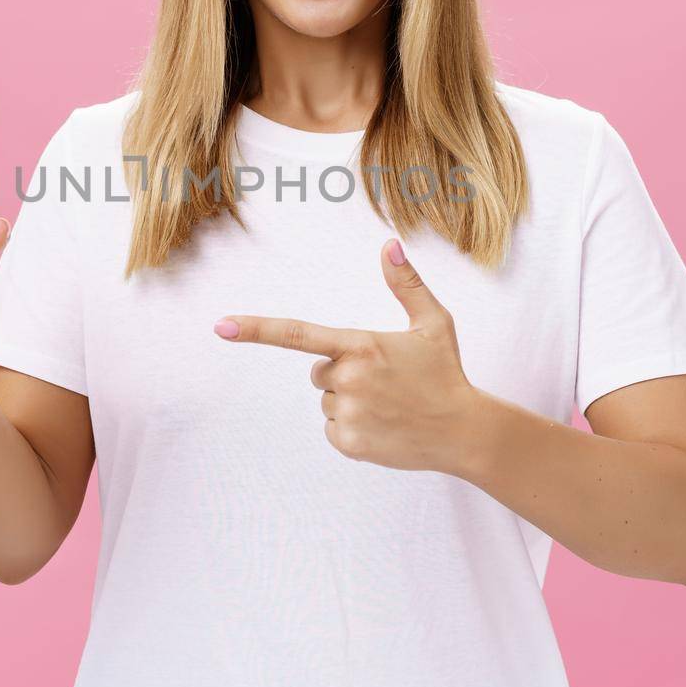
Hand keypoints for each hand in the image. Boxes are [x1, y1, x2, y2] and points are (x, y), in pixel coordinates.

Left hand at [213, 239, 480, 473]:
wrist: (464, 432)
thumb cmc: (446, 372)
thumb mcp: (433, 322)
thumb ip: (406, 283)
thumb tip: (389, 243)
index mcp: (360, 345)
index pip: (297, 334)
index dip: (255, 329)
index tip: (221, 326)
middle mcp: (348, 380)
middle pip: (319, 371)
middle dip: (343, 372)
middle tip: (384, 380)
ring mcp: (347, 414)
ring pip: (327, 400)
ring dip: (350, 400)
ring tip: (389, 404)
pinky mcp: (348, 443)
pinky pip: (333, 428)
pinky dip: (353, 427)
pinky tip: (384, 425)